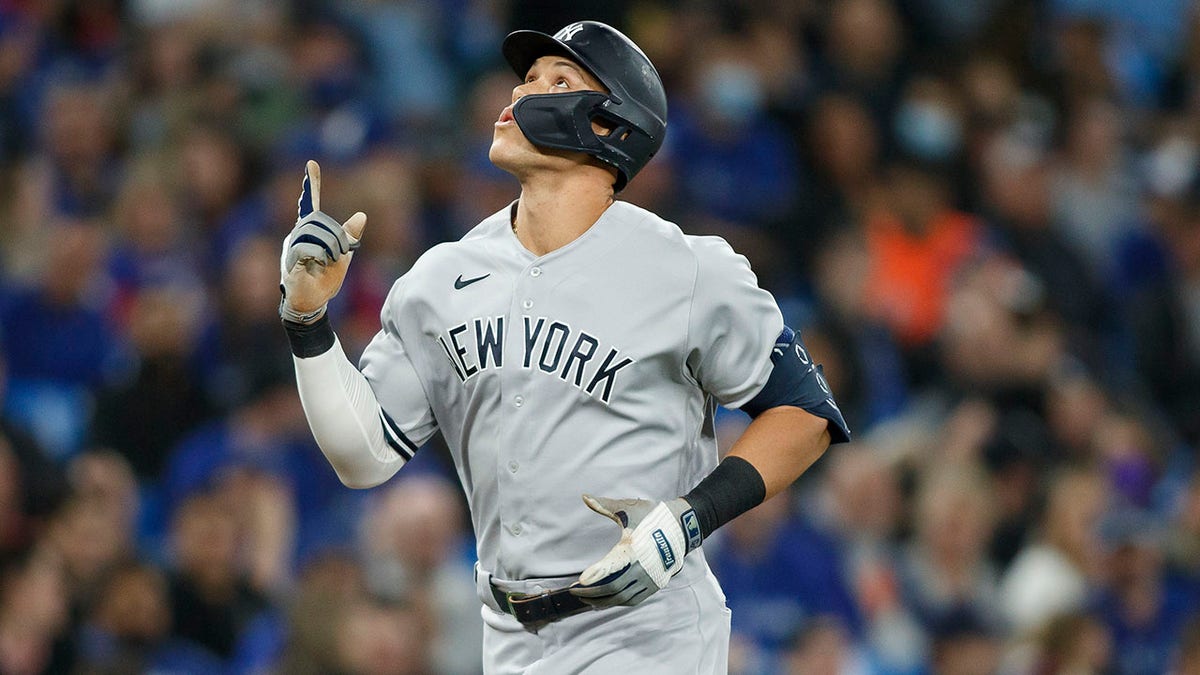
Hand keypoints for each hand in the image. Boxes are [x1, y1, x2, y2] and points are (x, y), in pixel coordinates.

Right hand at [279, 160, 367, 323]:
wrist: (313, 302)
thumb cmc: (325, 278)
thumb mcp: (344, 255)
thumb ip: (349, 235)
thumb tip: (362, 215)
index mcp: (310, 232)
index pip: (310, 205)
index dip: (312, 185)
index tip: (312, 164)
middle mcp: (297, 235)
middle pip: (317, 219)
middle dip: (335, 234)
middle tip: (342, 252)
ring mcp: (291, 247)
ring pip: (313, 232)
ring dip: (330, 247)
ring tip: (330, 261)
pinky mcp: (290, 262)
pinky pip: (308, 249)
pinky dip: (321, 257)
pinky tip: (319, 266)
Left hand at [569, 494, 701, 606]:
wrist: (683, 526)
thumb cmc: (652, 516)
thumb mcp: (628, 508)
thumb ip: (604, 505)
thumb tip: (584, 496)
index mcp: (633, 548)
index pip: (611, 566)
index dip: (595, 574)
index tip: (580, 581)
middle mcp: (642, 567)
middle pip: (612, 587)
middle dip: (591, 592)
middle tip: (573, 591)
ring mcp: (649, 578)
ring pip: (622, 597)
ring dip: (602, 600)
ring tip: (585, 598)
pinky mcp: (655, 584)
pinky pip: (633, 599)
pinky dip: (617, 602)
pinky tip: (605, 599)